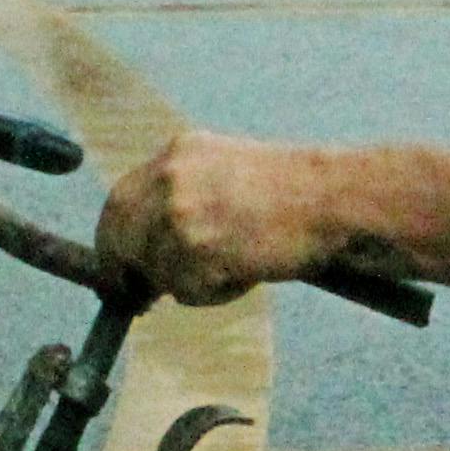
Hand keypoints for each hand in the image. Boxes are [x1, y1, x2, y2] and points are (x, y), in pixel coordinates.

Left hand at [95, 132, 320, 304]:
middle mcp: (171, 177)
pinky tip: (247, 272)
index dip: (114, 239)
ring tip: (235, 268)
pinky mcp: (195, 248)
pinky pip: (185, 291)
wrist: (334, 201)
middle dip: (126, 271)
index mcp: (179, 153)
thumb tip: (149, 243)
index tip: (118, 267)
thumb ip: (185, 196)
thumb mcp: (229, 172)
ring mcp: (179, 212)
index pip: (119, 199)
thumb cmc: (296, 196)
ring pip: (154, 269)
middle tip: (141, 297)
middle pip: (120, 235)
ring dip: (187, 284)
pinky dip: (213, 294)